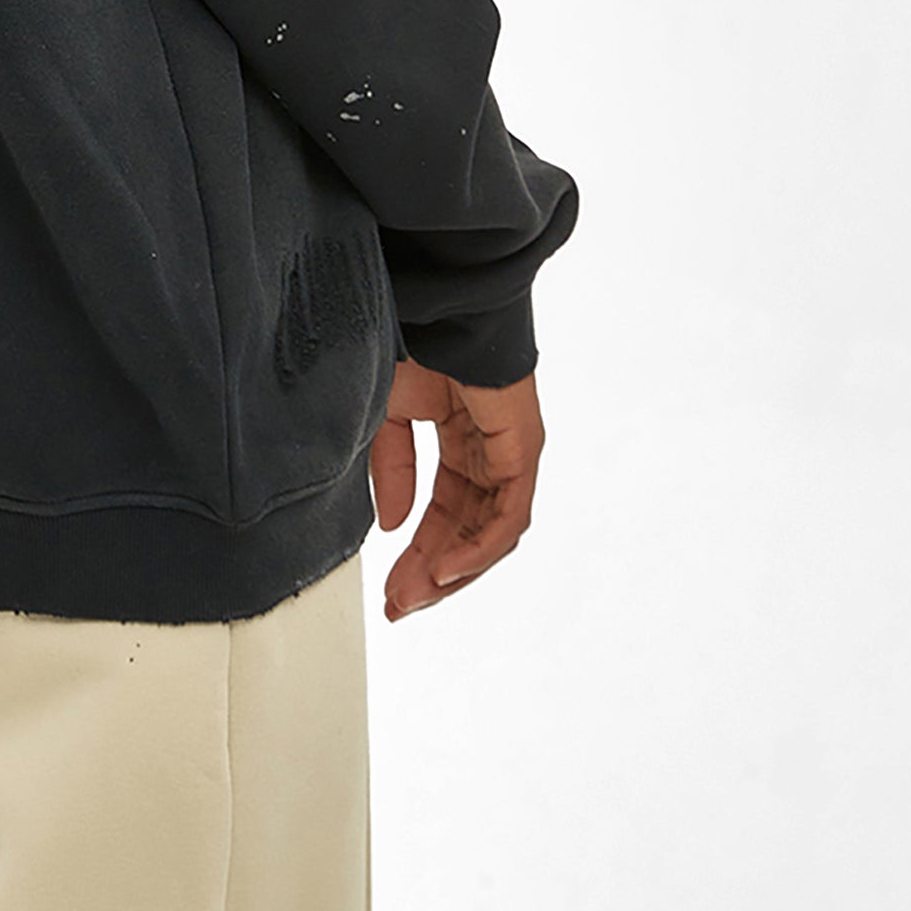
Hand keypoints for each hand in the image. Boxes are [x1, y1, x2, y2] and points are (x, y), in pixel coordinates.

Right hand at [369, 356, 544, 621]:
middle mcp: (488, 452)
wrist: (434, 304)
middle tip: (401, 606)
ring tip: (418, 594)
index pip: (443, 513)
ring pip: (492, 532)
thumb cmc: (413, 340)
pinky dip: (480, 547)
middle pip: (467, 531)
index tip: (390, 591)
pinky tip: (447, 569)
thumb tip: (392, 525)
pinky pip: (509, 514)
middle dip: (432, 573)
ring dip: (454, 569)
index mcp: (458, 440)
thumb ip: (391, 472)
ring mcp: (509, 452)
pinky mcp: (524, 448)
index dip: (415, 553)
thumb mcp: (387, 417)